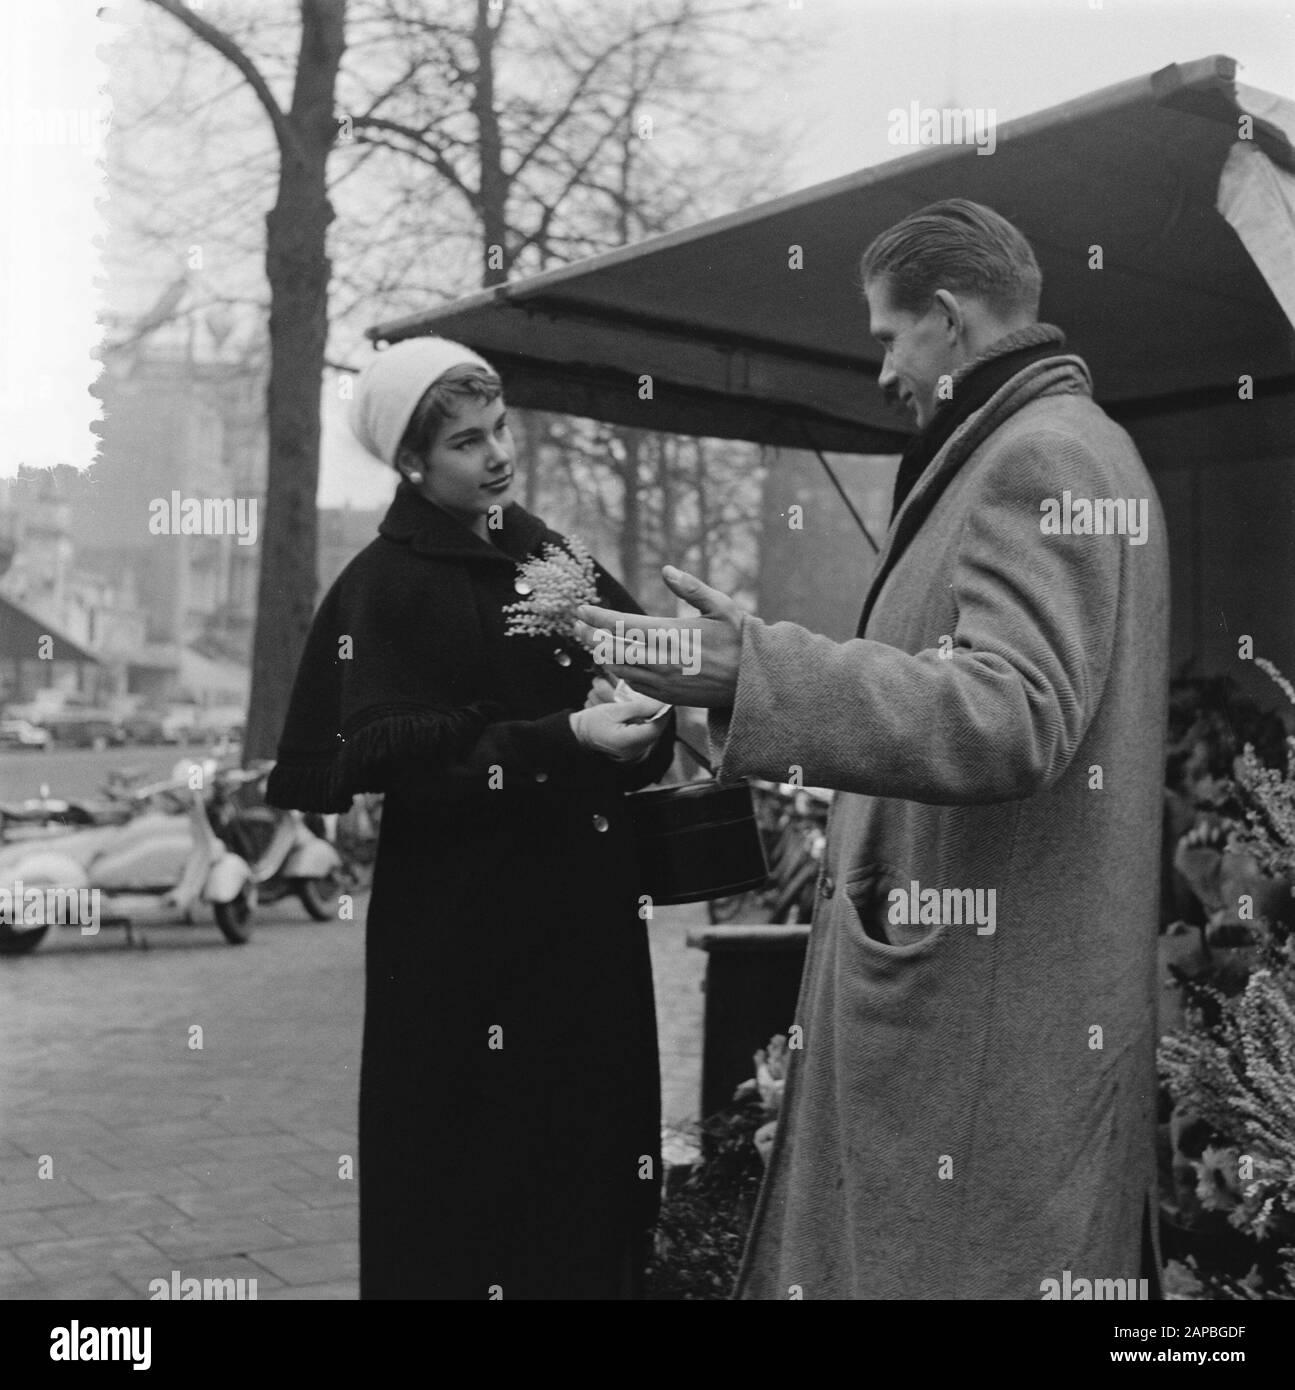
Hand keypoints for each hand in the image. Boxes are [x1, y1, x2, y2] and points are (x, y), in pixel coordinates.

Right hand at [569, 697, 668, 762]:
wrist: (581, 733)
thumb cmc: (593, 721)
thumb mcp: (615, 710)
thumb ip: (638, 707)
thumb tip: (659, 702)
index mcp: (628, 741)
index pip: (655, 727)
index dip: (663, 713)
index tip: (665, 699)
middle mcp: (633, 750)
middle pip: (656, 731)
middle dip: (660, 714)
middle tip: (661, 699)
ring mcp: (634, 751)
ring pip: (652, 733)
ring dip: (655, 718)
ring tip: (653, 705)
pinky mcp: (633, 748)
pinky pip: (646, 735)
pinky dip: (647, 723)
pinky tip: (645, 714)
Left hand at [573, 565, 743, 708]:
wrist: (754, 682)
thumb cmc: (739, 639)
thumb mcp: (721, 607)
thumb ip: (691, 588)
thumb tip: (666, 571)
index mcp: (670, 635)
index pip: (622, 625)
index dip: (598, 618)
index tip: (581, 610)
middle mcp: (661, 660)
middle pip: (613, 649)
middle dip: (591, 636)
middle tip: (576, 625)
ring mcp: (662, 682)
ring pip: (620, 669)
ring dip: (602, 655)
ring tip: (591, 643)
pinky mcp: (667, 697)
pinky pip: (634, 684)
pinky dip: (620, 672)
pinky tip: (616, 663)